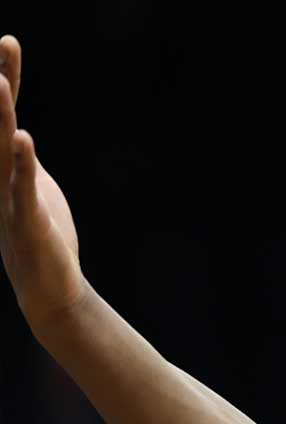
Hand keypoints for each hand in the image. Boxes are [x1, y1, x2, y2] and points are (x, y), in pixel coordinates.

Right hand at [0, 35, 89, 323]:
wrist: (50, 288)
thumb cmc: (42, 236)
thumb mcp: (32, 187)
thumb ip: (24, 160)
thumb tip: (20, 135)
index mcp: (3, 166)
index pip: (4, 116)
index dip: (9, 79)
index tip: (10, 43)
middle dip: (0, 86)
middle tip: (5, 44)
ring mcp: (10, 196)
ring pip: (2, 151)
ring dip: (1, 117)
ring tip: (0, 82)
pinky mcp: (28, 219)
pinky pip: (24, 187)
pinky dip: (24, 164)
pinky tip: (25, 139)